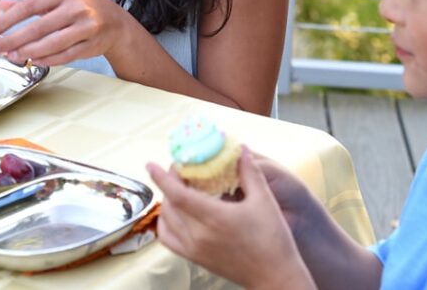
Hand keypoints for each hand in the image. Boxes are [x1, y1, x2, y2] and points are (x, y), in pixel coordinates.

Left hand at [0, 0, 128, 65]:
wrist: (116, 21)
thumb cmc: (82, 7)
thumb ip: (30, 3)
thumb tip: (2, 7)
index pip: (28, 6)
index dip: (6, 21)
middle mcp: (76, 7)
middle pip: (37, 27)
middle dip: (12, 40)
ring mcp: (86, 26)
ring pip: (51, 44)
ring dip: (27, 52)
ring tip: (10, 57)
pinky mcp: (91, 44)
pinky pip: (64, 56)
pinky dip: (47, 60)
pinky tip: (33, 61)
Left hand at [146, 149, 314, 288]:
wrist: (275, 278)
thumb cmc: (273, 240)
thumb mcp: (265, 201)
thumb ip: (249, 172)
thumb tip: (240, 150)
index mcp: (215, 218)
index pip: (177, 194)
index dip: (162, 178)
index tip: (151, 164)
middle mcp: (199, 235)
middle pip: (169, 204)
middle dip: (168, 184)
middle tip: (180, 171)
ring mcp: (194, 249)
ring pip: (166, 220)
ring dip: (167, 202)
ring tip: (178, 189)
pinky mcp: (195, 259)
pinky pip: (168, 239)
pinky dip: (165, 224)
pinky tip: (176, 214)